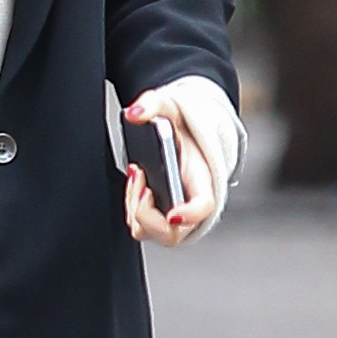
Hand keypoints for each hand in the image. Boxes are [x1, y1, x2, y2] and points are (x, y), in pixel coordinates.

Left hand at [124, 87, 218, 246]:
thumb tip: (135, 114)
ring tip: (137, 175)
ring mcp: (175, 215)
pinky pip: (140, 226)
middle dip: (148, 214)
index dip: (190, 214)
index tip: (172, 214)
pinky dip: (132, 207)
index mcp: (203, 179)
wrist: (182, 135)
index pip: (204, 207)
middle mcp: (191, 204)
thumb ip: (154, 104)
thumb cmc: (182, 126)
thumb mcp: (170, 106)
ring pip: (151, 232)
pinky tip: (135, 181)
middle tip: (141, 184)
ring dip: (136, 209)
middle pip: (172, 233)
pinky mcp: (158, 217)